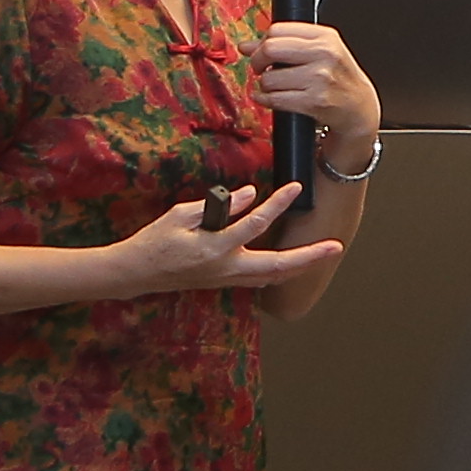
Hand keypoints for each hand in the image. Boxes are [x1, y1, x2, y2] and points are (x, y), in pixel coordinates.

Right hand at [113, 179, 344, 297]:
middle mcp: (227, 268)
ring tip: (321, 256)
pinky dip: (278, 271)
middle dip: (309, 257)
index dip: (278, 203)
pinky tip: (290, 264)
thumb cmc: (155, 242)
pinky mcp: (223, 282)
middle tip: (334, 246)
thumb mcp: (181, 215)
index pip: (256, 223)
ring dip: (298, 266)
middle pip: (278, 265)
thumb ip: (220, 207)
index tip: (295, 187)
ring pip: (272, 276)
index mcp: (216, 248)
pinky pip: (259, 279)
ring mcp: (226, 279)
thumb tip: (250, 194)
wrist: (136, 274)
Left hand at [256, 21, 383, 169]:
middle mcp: (324, 54)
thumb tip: (247, 46)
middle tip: (260, 68)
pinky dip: (265, 99)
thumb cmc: (338, 77)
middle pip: (271, 48)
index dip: (263, 41)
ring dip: (265, 84)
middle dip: (258, 60)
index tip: (262, 51)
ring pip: (270, 77)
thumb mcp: (319, 52)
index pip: (278, 29)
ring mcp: (319, 78)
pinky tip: (269, 97)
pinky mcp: (314, 102)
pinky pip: (275, 99)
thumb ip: (285, 44)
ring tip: (274, 86)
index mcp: (325, 36)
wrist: (359, 107)